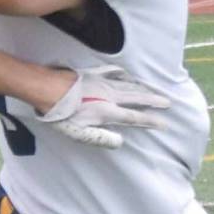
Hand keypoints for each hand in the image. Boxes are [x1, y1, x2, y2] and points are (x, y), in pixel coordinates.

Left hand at [36, 65, 170, 148]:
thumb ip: (101, 138)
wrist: (45, 89)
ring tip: (154, 90)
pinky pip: (111, 71)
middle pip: (136, 98)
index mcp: (107, 112)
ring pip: (127, 85)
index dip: (150, 121)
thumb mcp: (79, 133)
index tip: (164, 123)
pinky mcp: (91, 73)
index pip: (134, 117)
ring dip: (142, 88)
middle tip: (168, 102)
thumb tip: (121, 141)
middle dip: (153, 101)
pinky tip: (127, 73)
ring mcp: (100, 82)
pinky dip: (122, 73)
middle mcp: (108, 96)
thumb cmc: (60, 114)